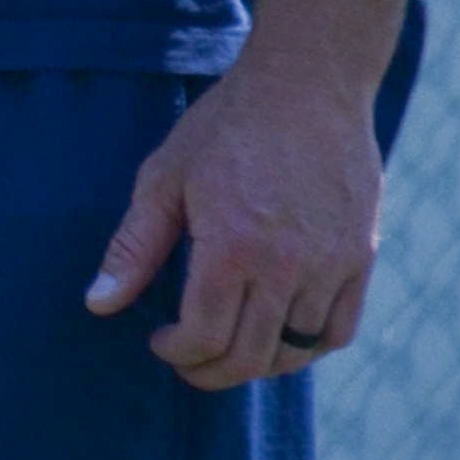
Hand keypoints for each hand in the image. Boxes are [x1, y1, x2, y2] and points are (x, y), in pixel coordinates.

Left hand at [87, 48, 383, 388]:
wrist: (306, 87)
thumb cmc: (224, 128)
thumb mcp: (164, 178)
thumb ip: (134, 248)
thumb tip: (99, 305)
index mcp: (232, 247)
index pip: (205, 336)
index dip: (178, 353)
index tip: (161, 343)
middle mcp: (288, 266)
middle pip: (250, 354)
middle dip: (211, 371)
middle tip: (188, 362)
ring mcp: (332, 266)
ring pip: (297, 351)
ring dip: (258, 364)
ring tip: (228, 350)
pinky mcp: (361, 259)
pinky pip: (339, 330)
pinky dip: (308, 349)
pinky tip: (279, 338)